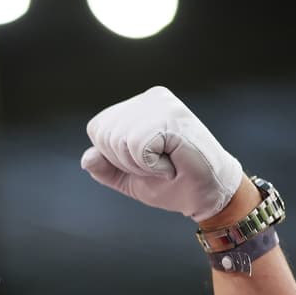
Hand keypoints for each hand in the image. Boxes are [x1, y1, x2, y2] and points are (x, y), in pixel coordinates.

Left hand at [81, 86, 243, 220]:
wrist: (207, 194)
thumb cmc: (171, 183)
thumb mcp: (127, 178)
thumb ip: (104, 168)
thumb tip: (88, 157)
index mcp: (137, 107)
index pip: (97, 129)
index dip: (114, 157)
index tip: (144, 162)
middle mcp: (150, 99)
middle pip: (104, 134)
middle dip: (125, 162)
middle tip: (157, 164)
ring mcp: (163, 104)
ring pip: (119, 140)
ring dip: (139, 165)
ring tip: (166, 163)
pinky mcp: (174, 118)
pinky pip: (137, 146)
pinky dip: (150, 165)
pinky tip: (172, 162)